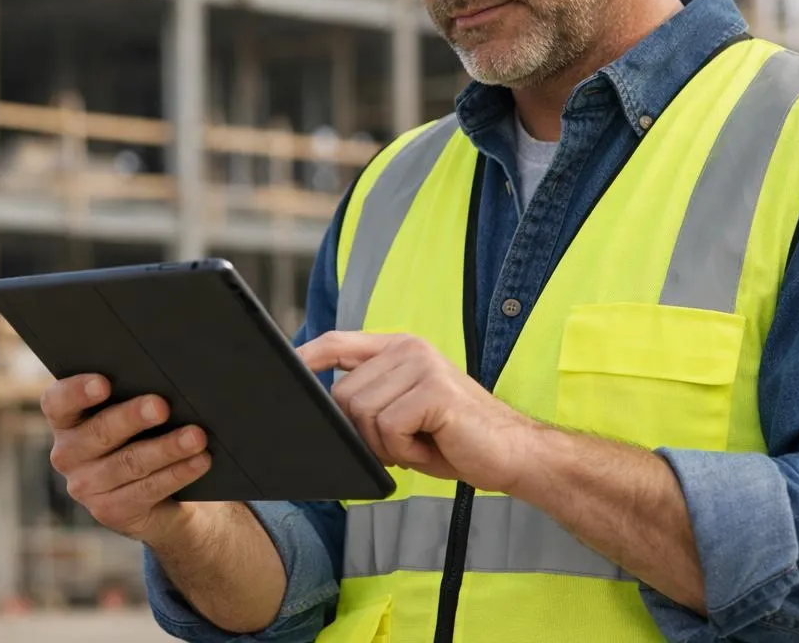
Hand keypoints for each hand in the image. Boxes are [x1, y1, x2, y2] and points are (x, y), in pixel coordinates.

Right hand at [40, 374, 211, 542]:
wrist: (157, 496)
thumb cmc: (143, 435)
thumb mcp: (132, 415)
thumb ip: (134, 394)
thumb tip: (166, 378)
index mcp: (66, 420)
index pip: (58, 402)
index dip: (77, 392)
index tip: (104, 383)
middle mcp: (68, 454)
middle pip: (99, 432)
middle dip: (133, 417)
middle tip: (161, 406)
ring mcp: (86, 487)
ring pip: (129, 463)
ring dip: (167, 448)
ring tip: (196, 436)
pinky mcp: (110, 511)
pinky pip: (148, 489)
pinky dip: (177, 473)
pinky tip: (199, 460)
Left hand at [298, 331, 531, 492]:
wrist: (513, 454)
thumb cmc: (456, 439)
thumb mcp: (405, 412)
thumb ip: (371, 398)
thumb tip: (324, 407)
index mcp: (401, 349)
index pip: (339, 343)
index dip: (307, 356)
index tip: (286, 368)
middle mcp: (409, 349)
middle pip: (343, 394)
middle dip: (364, 433)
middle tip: (404, 442)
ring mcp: (422, 366)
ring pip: (362, 414)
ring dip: (387, 445)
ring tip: (421, 442)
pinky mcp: (433, 389)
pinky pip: (388, 428)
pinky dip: (405, 451)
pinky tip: (432, 447)